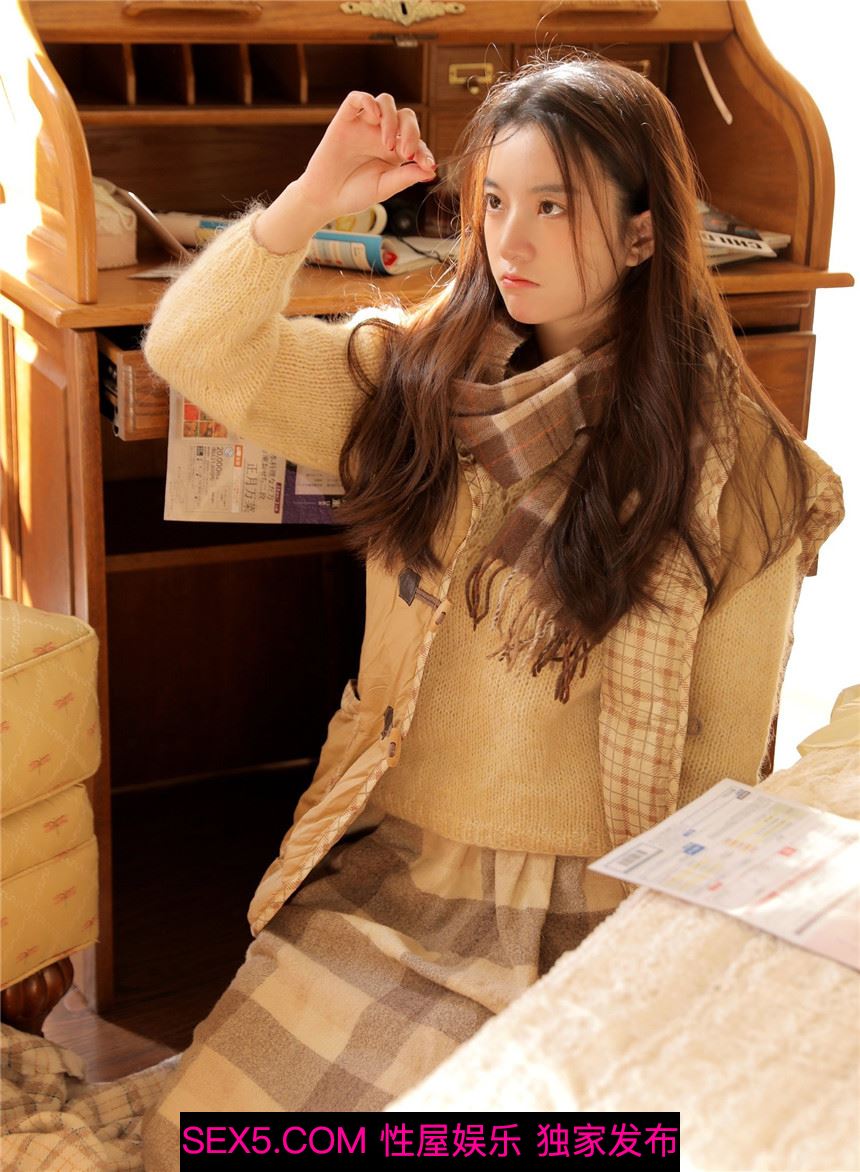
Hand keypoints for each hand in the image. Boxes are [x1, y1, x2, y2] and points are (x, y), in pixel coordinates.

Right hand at [253, 93, 435, 254]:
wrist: (326, 198)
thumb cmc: (355, 194)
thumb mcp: (384, 188)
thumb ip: (406, 177)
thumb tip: (431, 172)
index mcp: (396, 151)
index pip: (417, 141)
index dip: (425, 151)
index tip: (427, 165)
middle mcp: (383, 133)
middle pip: (406, 116)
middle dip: (412, 131)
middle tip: (406, 152)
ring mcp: (364, 125)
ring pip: (386, 102)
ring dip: (391, 119)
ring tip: (388, 144)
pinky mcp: (346, 119)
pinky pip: (358, 99)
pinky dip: (368, 101)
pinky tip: (374, 116)